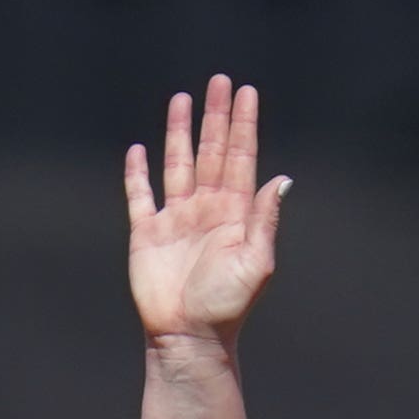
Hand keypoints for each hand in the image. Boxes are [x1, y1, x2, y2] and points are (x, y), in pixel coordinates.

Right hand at [126, 76, 285, 347]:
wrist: (189, 337)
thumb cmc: (226, 306)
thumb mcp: (257, 262)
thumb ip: (265, 219)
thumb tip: (281, 180)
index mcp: (234, 214)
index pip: (241, 158)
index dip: (243, 125)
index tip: (245, 93)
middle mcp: (206, 210)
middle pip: (211, 152)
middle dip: (215, 117)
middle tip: (218, 81)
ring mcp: (175, 220)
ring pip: (177, 164)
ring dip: (179, 133)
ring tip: (182, 99)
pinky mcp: (146, 234)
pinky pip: (140, 196)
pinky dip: (137, 174)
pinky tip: (139, 151)